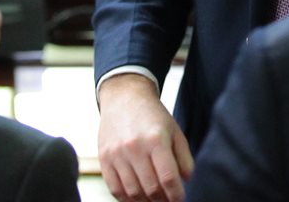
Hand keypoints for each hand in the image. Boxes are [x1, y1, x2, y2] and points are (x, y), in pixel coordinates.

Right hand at [98, 73, 193, 201]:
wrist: (124, 97)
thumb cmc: (153, 115)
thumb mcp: (174, 130)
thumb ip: (183, 157)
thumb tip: (185, 181)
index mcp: (156, 139)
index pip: (168, 178)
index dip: (176, 194)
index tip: (179, 199)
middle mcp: (134, 147)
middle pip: (151, 188)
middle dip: (162, 200)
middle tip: (167, 200)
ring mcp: (117, 154)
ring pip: (132, 192)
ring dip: (145, 201)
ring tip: (154, 199)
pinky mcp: (104, 158)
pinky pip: (115, 189)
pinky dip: (127, 198)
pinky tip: (136, 196)